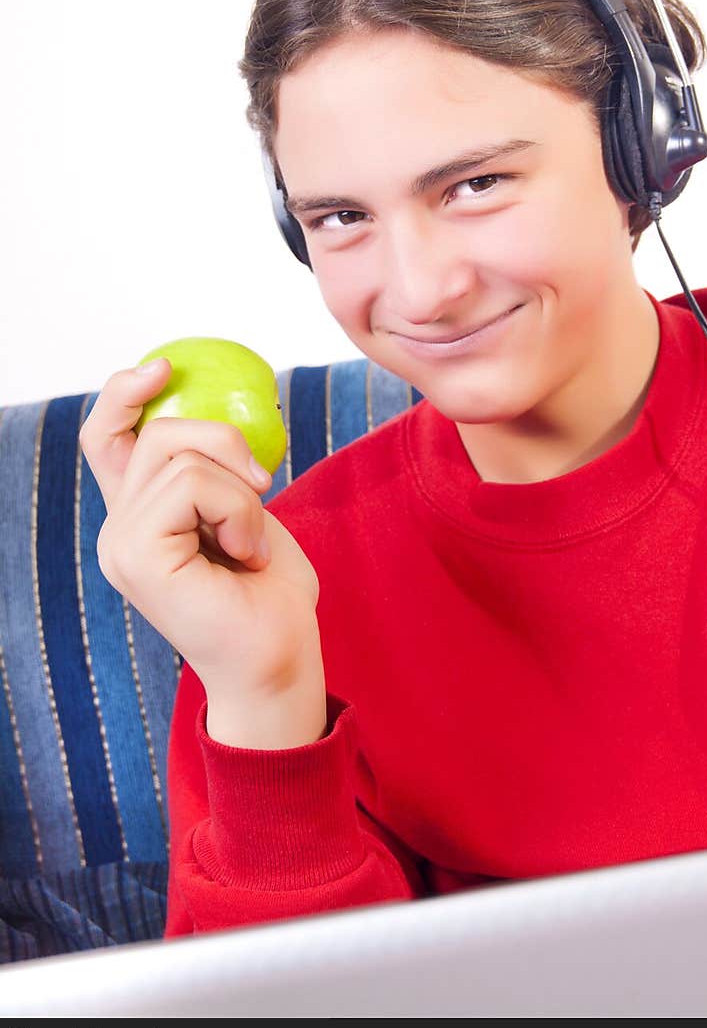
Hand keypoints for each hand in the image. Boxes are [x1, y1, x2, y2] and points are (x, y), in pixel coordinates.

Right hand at [79, 360, 324, 713]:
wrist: (280, 660)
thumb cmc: (271, 596)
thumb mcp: (245, 514)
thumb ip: (215, 473)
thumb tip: (218, 419)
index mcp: (139, 517)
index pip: (106, 437)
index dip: (125, 393)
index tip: (164, 367)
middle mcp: (118, 529)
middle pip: (155, 432)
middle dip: (224, 441)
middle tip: (263, 488)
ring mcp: (120, 544)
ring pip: (178, 454)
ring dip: (239, 488)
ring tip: (253, 541)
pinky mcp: (136, 556)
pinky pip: (190, 484)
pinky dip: (237, 508)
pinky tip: (248, 552)